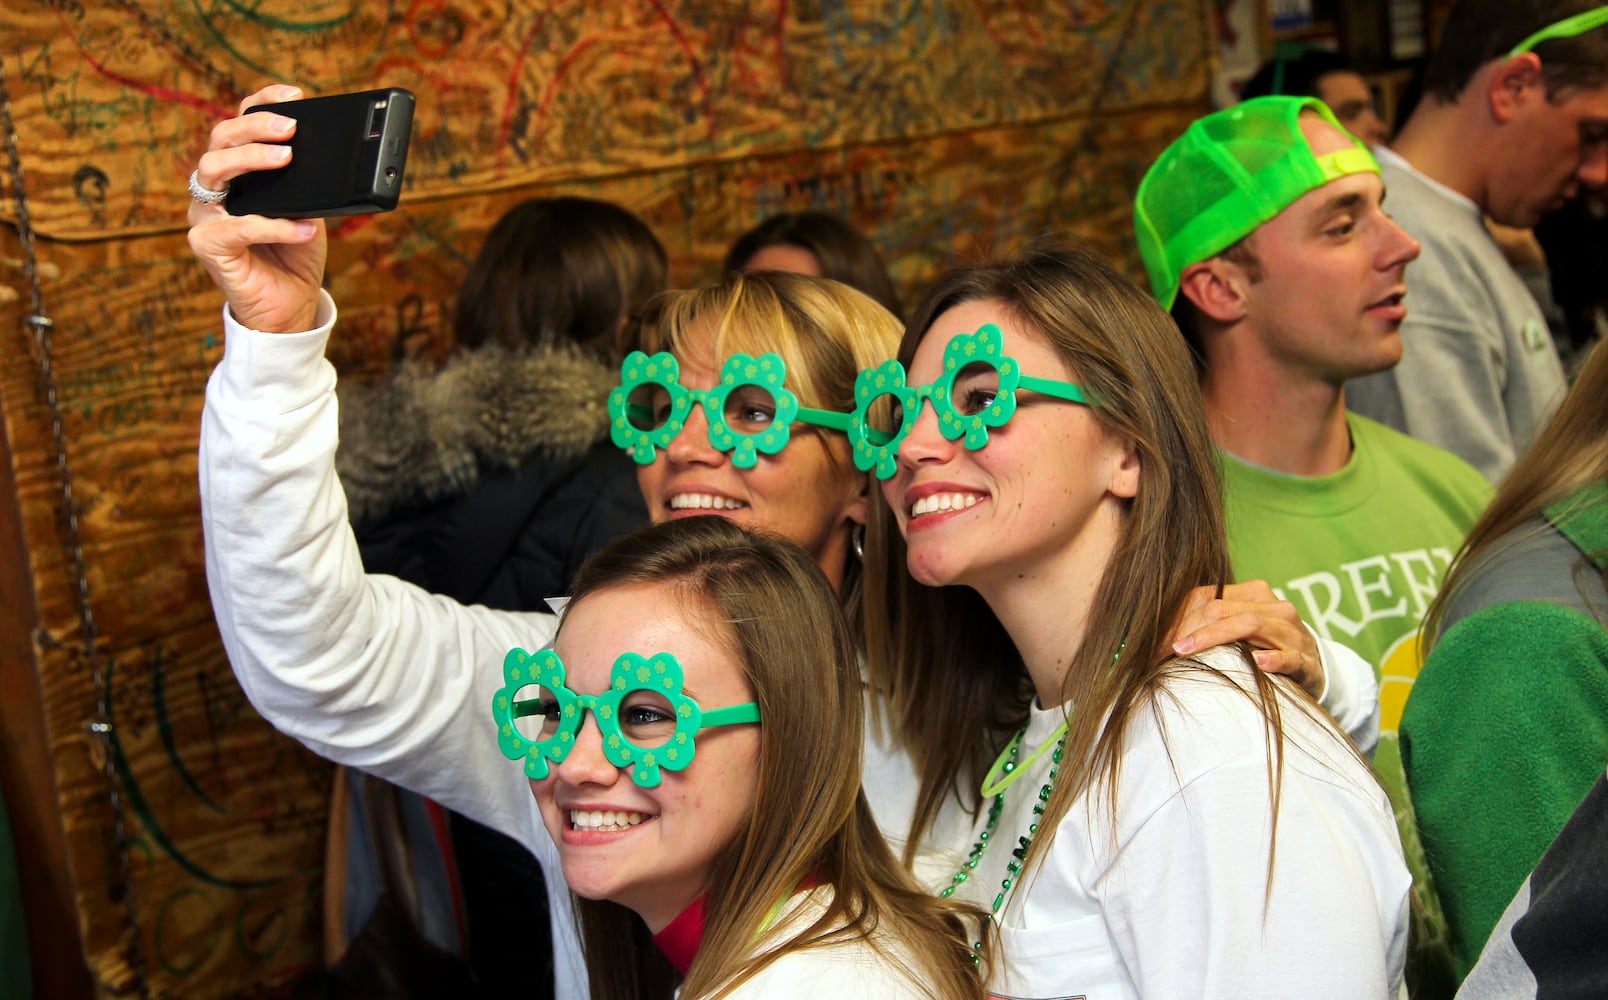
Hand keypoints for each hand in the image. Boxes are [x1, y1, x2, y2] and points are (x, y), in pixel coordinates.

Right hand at [187, 84, 326, 332]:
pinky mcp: (208, 245)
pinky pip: (238, 226)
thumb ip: (308, 184)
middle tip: (290, 129)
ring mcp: (205, 215)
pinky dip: (274, 225)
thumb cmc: (294, 256)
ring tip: (287, 158)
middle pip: (221, 140)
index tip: (293, 94)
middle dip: (255, 127)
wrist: (288, 307)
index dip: (261, 103)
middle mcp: (215, 190)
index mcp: (237, 175)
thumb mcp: (308, 211)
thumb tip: (329, 156)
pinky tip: (304, 227)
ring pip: (213, 170)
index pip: (239, 126)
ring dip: (251, 159)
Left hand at [1171, 581, 1324, 696]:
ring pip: (1250, 624)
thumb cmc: (1266, 647)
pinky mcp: (1306, 660)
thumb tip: (1157, 638)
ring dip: (1214, 637)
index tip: (1153, 640)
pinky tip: (1257, 662)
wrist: (1314, 668)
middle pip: (1223, 609)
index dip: (1177, 618)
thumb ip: (1207, 626)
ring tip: (1187, 651)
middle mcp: (1274, 608)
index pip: (1208, 597)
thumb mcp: (1239, 631)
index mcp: (1254, 595)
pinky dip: (1273, 658)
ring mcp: (1291, 632)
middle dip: (1188, 629)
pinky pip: (1289, 656)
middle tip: (1161, 651)